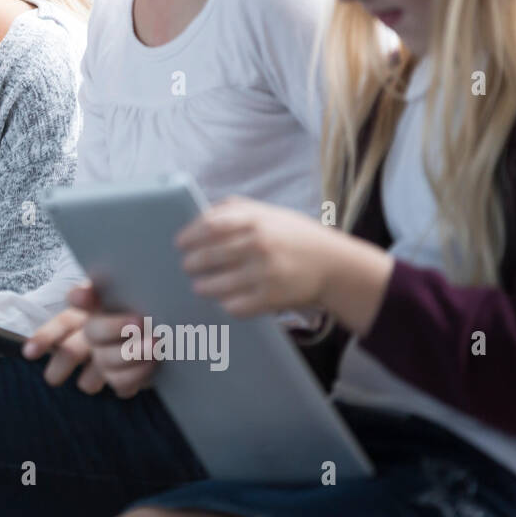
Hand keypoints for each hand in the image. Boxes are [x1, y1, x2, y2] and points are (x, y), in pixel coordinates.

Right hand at [22, 282, 155, 397]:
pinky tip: (153, 361)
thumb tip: (77, 295)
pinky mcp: (122, 382)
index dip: (42, 340)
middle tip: (139, 320)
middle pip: (72, 351)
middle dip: (109, 332)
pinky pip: (119, 386)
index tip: (30, 353)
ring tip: (155, 342)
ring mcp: (102, 365)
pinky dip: (137, 374)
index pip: (55, 328)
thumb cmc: (140, 302)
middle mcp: (86, 344)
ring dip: (127, 355)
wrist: (176, 327)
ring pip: (94, 374)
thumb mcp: (119, 289)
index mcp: (81, 317)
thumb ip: (95, 289)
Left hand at [177, 196, 336, 317]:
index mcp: (254, 220)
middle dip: (192, 264)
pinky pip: (234, 306)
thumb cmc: (294, 236)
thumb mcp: (267, 213)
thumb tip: (197, 217)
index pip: (208, 227)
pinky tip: (224, 300)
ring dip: (203, 287)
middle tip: (188, 267)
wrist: (335, 265)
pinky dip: (225, 304)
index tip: (180, 244)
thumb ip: (233, 210)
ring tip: (200, 286)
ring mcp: (264, 273)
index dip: (189, 236)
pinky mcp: (271, 298)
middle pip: (207, 257)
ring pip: (216, 285)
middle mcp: (258, 245)